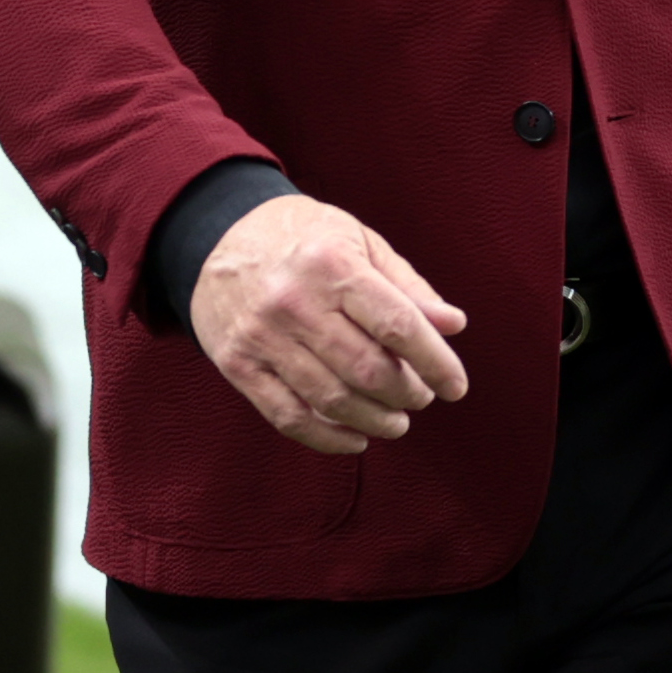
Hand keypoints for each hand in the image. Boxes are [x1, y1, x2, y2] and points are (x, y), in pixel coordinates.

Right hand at [190, 194, 469, 456]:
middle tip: (420, 399)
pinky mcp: (237, 365)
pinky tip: (356, 438)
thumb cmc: (303, 238)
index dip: (435, 363)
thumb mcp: (359, 242)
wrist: (216, 234)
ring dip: (375, 420)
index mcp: (332, 264)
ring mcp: (261, 337)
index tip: (455, 386)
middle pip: (367, 369)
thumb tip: (453, 325)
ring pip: (331, 399)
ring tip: (396, 421)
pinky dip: (329, 438)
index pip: (398, 325)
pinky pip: (289, 417)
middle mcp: (294, 301)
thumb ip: (407, 286)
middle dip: (406, 394)